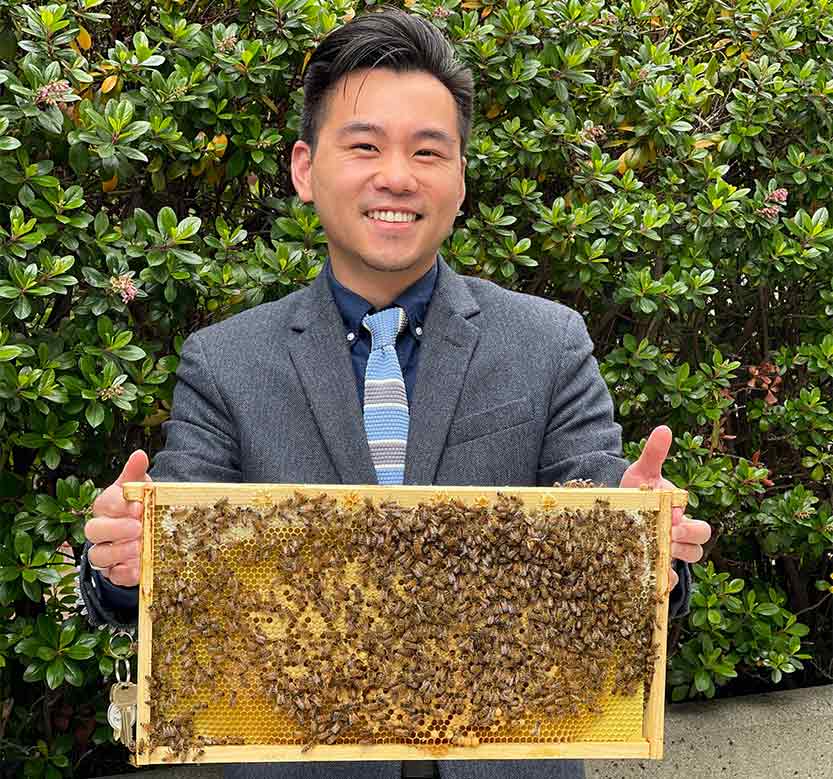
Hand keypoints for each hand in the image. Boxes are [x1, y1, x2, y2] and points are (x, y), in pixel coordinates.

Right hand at [84, 450, 151, 586]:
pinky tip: (138, 569)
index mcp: (105, 506)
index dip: (119, 505)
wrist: (142, 533)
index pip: (104, 503)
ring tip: (139, 548)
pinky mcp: (113, 572)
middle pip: (94, 530)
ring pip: (99, 555)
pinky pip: (113, 575)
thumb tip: (140, 454)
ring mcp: (104, 552)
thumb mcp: (138, 489)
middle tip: (138, 528)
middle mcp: (99, 529)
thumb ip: (136, 474)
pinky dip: (124, 573)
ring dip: (119, 552)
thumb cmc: (137, 506)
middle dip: (115, 529)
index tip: (139, 506)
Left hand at [619, 426, 710, 591]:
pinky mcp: (654, 568)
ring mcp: (667, 553)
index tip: (670, 516)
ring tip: (656, 548)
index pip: (700, 528)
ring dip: (675, 558)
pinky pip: (666, 581)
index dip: (687, 524)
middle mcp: (679, 537)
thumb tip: (665, 428)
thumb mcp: (643, 474)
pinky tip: (650, 578)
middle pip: (699, 546)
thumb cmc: (635, 493)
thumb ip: (654, 454)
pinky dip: (662, 581)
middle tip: (666, 531)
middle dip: (686, 540)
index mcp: (681, 517)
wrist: (616, 513)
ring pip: (685, 563)